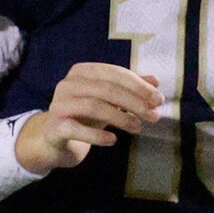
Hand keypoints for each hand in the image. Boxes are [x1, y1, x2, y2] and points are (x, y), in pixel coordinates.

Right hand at [16, 61, 162, 170]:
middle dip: (135, 102)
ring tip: (138, 128)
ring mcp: (59, 105)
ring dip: (121, 118)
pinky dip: (97, 136)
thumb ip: (130, 89)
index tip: (159, 100)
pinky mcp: (54, 127)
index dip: (139, 86)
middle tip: (154, 116)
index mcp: (82, 72)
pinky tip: (113, 140)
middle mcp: (67, 84)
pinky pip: (76, 129)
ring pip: (93, 106)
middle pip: (107, 89)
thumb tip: (155, 81)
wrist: (55, 138)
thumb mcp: (109, 100)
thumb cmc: (85, 115)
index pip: (115, 73)